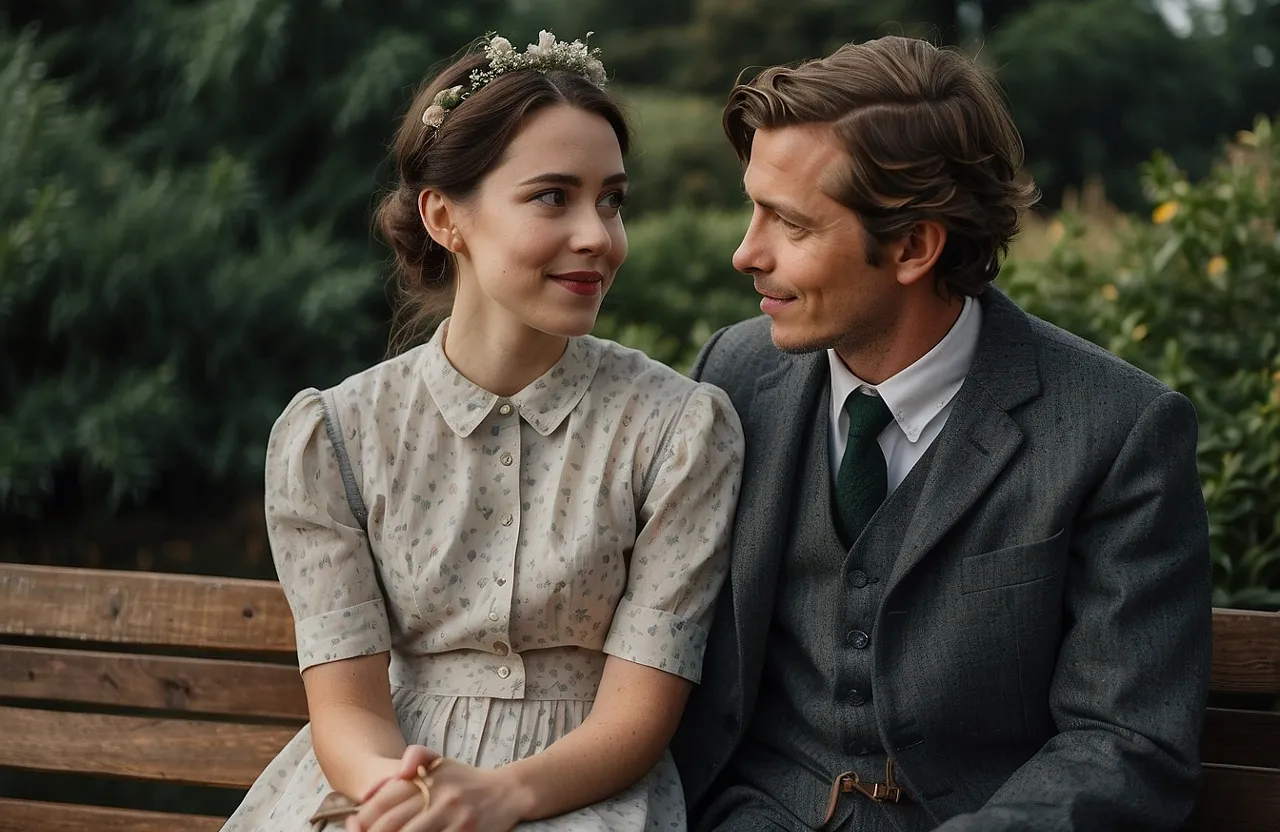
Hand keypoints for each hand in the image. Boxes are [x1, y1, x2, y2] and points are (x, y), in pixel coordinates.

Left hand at [347, 757, 531, 831]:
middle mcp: (439, 796)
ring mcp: (453, 817)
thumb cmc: (468, 779)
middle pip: (392, 823)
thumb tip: (398, 771)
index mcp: (428, 778)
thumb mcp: (442, 760)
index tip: (353, 827)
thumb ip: (416, 755)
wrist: (509, 792)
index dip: (363, 818)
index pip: (385, 800)